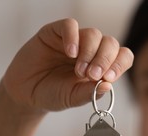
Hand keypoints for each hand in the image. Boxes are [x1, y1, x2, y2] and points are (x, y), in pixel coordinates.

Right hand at [2, 18, 133, 113]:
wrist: (26, 94)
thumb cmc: (53, 94)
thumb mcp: (73, 97)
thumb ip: (90, 92)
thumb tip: (108, 86)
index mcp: (102, 65)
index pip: (122, 56)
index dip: (120, 64)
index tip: (109, 78)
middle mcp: (91, 50)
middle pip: (111, 43)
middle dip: (105, 60)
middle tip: (92, 75)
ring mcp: (74, 40)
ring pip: (94, 34)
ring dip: (90, 52)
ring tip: (79, 71)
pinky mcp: (55, 32)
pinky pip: (70, 25)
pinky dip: (73, 37)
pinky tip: (70, 53)